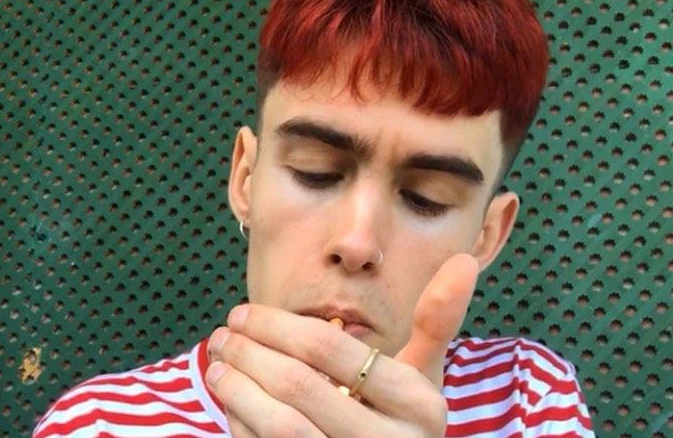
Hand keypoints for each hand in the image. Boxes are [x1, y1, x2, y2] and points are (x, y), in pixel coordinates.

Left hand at [206, 253, 479, 436]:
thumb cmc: (401, 425)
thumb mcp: (424, 379)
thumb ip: (437, 323)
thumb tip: (464, 259)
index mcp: (418, 405)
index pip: (332, 349)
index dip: (277, 325)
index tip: (244, 312)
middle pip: (297, 385)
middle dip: (249, 352)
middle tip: (223, 333)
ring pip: (278, 425)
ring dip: (236, 387)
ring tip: (216, 362)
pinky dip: (240, 424)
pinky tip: (230, 402)